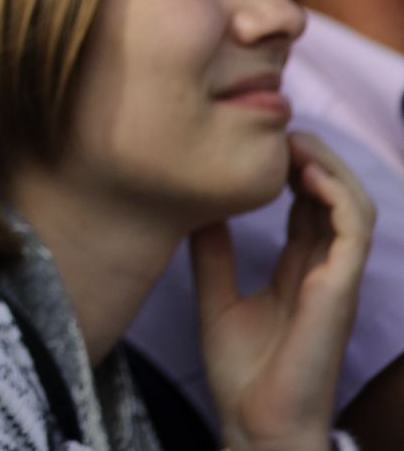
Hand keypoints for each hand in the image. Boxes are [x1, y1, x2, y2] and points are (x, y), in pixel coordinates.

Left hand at [192, 131, 373, 450]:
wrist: (254, 423)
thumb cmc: (242, 373)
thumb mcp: (216, 297)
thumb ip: (213, 254)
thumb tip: (196, 208)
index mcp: (298, 270)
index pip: (307, 206)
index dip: (291, 168)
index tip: (260, 141)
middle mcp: (322, 270)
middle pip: (334, 197)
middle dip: (313, 157)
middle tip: (279, 129)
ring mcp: (335, 280)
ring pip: (354, 207)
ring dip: (330, 167)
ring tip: (296, 143)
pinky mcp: (339, 292)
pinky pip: (353, 234)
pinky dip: (338, 198)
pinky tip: (308, 176)